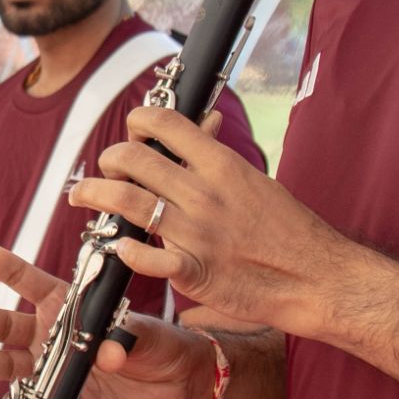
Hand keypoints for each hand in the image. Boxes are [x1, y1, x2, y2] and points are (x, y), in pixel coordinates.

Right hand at [0, 232, 214, 398]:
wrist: (177, 389)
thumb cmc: (163, 345)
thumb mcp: (148, 333)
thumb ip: (128, 338)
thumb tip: (109, 352)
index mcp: (66, 301)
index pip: (21, 276)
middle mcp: (50, 330)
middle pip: (6, 322)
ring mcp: (50, 364)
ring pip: (10, 360)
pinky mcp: (57, 397)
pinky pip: (28, 395)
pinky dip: (15, 395)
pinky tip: (2, 395)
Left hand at [69, 105, 351, 335]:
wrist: (317, 277)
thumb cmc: (289, 230)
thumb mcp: (256, 180)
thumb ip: (219, 157)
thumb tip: (204, 123)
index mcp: (221, 165)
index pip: (165, 123)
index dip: (139, 121)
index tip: (133, 130)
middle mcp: (204, 193)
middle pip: (134, 159)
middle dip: (109, 159)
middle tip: (105, 168)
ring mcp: (196, 233)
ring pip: (126, 202)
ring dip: (94, 194)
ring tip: (82, 195)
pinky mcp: (193, 272)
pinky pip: (143, 257)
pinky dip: (125, 251)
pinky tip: (119, 247)